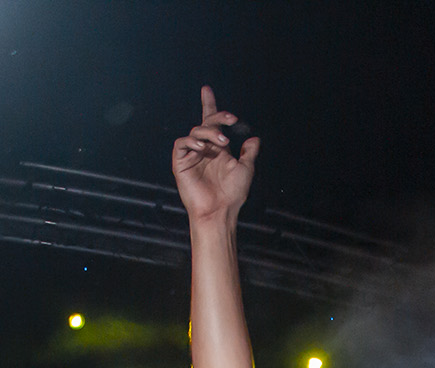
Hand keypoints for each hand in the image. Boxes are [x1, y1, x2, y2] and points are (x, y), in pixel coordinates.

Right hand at [172, 86, 258, 222]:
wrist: (220, 211)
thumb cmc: (233, 194)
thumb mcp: (246, 169)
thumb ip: (249, 152)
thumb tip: (254, 138)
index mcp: (217, 149)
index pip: (212, 123)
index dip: (209, 105)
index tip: (206, 90)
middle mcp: (204, 150)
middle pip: (206, 123)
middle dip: (217, 117)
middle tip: (230, 120)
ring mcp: (191, 156)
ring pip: (196, 131)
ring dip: (210, 132)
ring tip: (222, 143)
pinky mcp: (181, 163)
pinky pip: (181, 143)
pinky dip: (191, 142)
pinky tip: (203, 149)